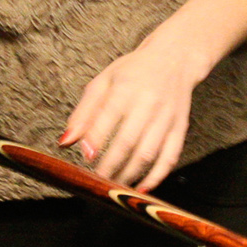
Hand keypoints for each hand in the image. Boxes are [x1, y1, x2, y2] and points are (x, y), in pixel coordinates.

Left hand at [57, 39, 205, 191]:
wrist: (175, 58)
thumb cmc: (133, 71)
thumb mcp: (104, 81)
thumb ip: (84, 111)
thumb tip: (66, 141)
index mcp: (126, 87)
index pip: (109, 116)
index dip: (96, 139)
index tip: (86, 158)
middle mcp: (149, 102)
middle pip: (128, 140)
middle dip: (110, 164)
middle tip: (96, 181)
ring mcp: (167, 116)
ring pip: (148, 152)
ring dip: (129, 174)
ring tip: (113, 187)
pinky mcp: (180, 127)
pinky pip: (170, 156)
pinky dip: (157, 175)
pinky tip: (142, 187)